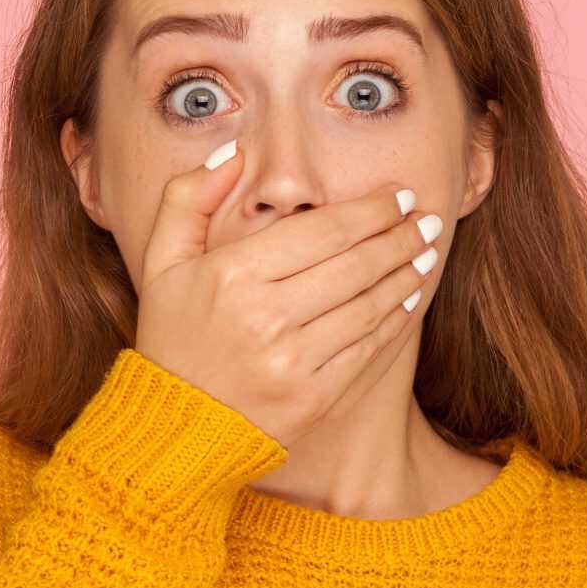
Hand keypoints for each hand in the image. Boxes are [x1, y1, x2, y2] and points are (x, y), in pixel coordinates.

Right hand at [129, 139, 443, 449]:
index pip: (322, 231)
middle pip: (354, 265)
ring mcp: (292, 362)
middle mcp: (265, 317)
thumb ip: (187, 200)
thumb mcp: (160, 263)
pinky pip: (367, 349)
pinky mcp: (313, 398)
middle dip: (399, 237)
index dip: (370, 210)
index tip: (400, 196)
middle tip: (426, 220)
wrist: (173, 432)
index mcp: (232, 276)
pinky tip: (409, 297)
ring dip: (405, 275)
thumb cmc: (170, 339)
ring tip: (426, 252)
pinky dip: (394, 319)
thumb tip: (232, 155)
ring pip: (368, 306)